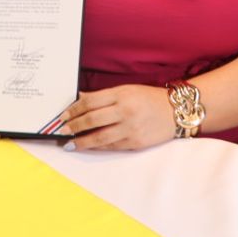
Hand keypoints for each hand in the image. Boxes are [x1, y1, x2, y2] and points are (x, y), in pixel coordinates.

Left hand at [60, 86, 175, 151]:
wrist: (175, 112)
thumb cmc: (149, 98)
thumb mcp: (126, 90)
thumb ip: (103, 96)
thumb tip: (80, 98)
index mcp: (121, 95)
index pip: (90, 101)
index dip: (74, 109)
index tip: (63, 115)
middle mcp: (125, 111)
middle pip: (92, 119)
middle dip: (74, 126)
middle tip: (62, 130)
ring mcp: (130, 128)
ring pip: (100, 137)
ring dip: (82, 141)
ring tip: (70, 143)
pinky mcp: (135, 142)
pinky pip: (111, 146)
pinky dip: (97, 146)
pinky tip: (88, 146)